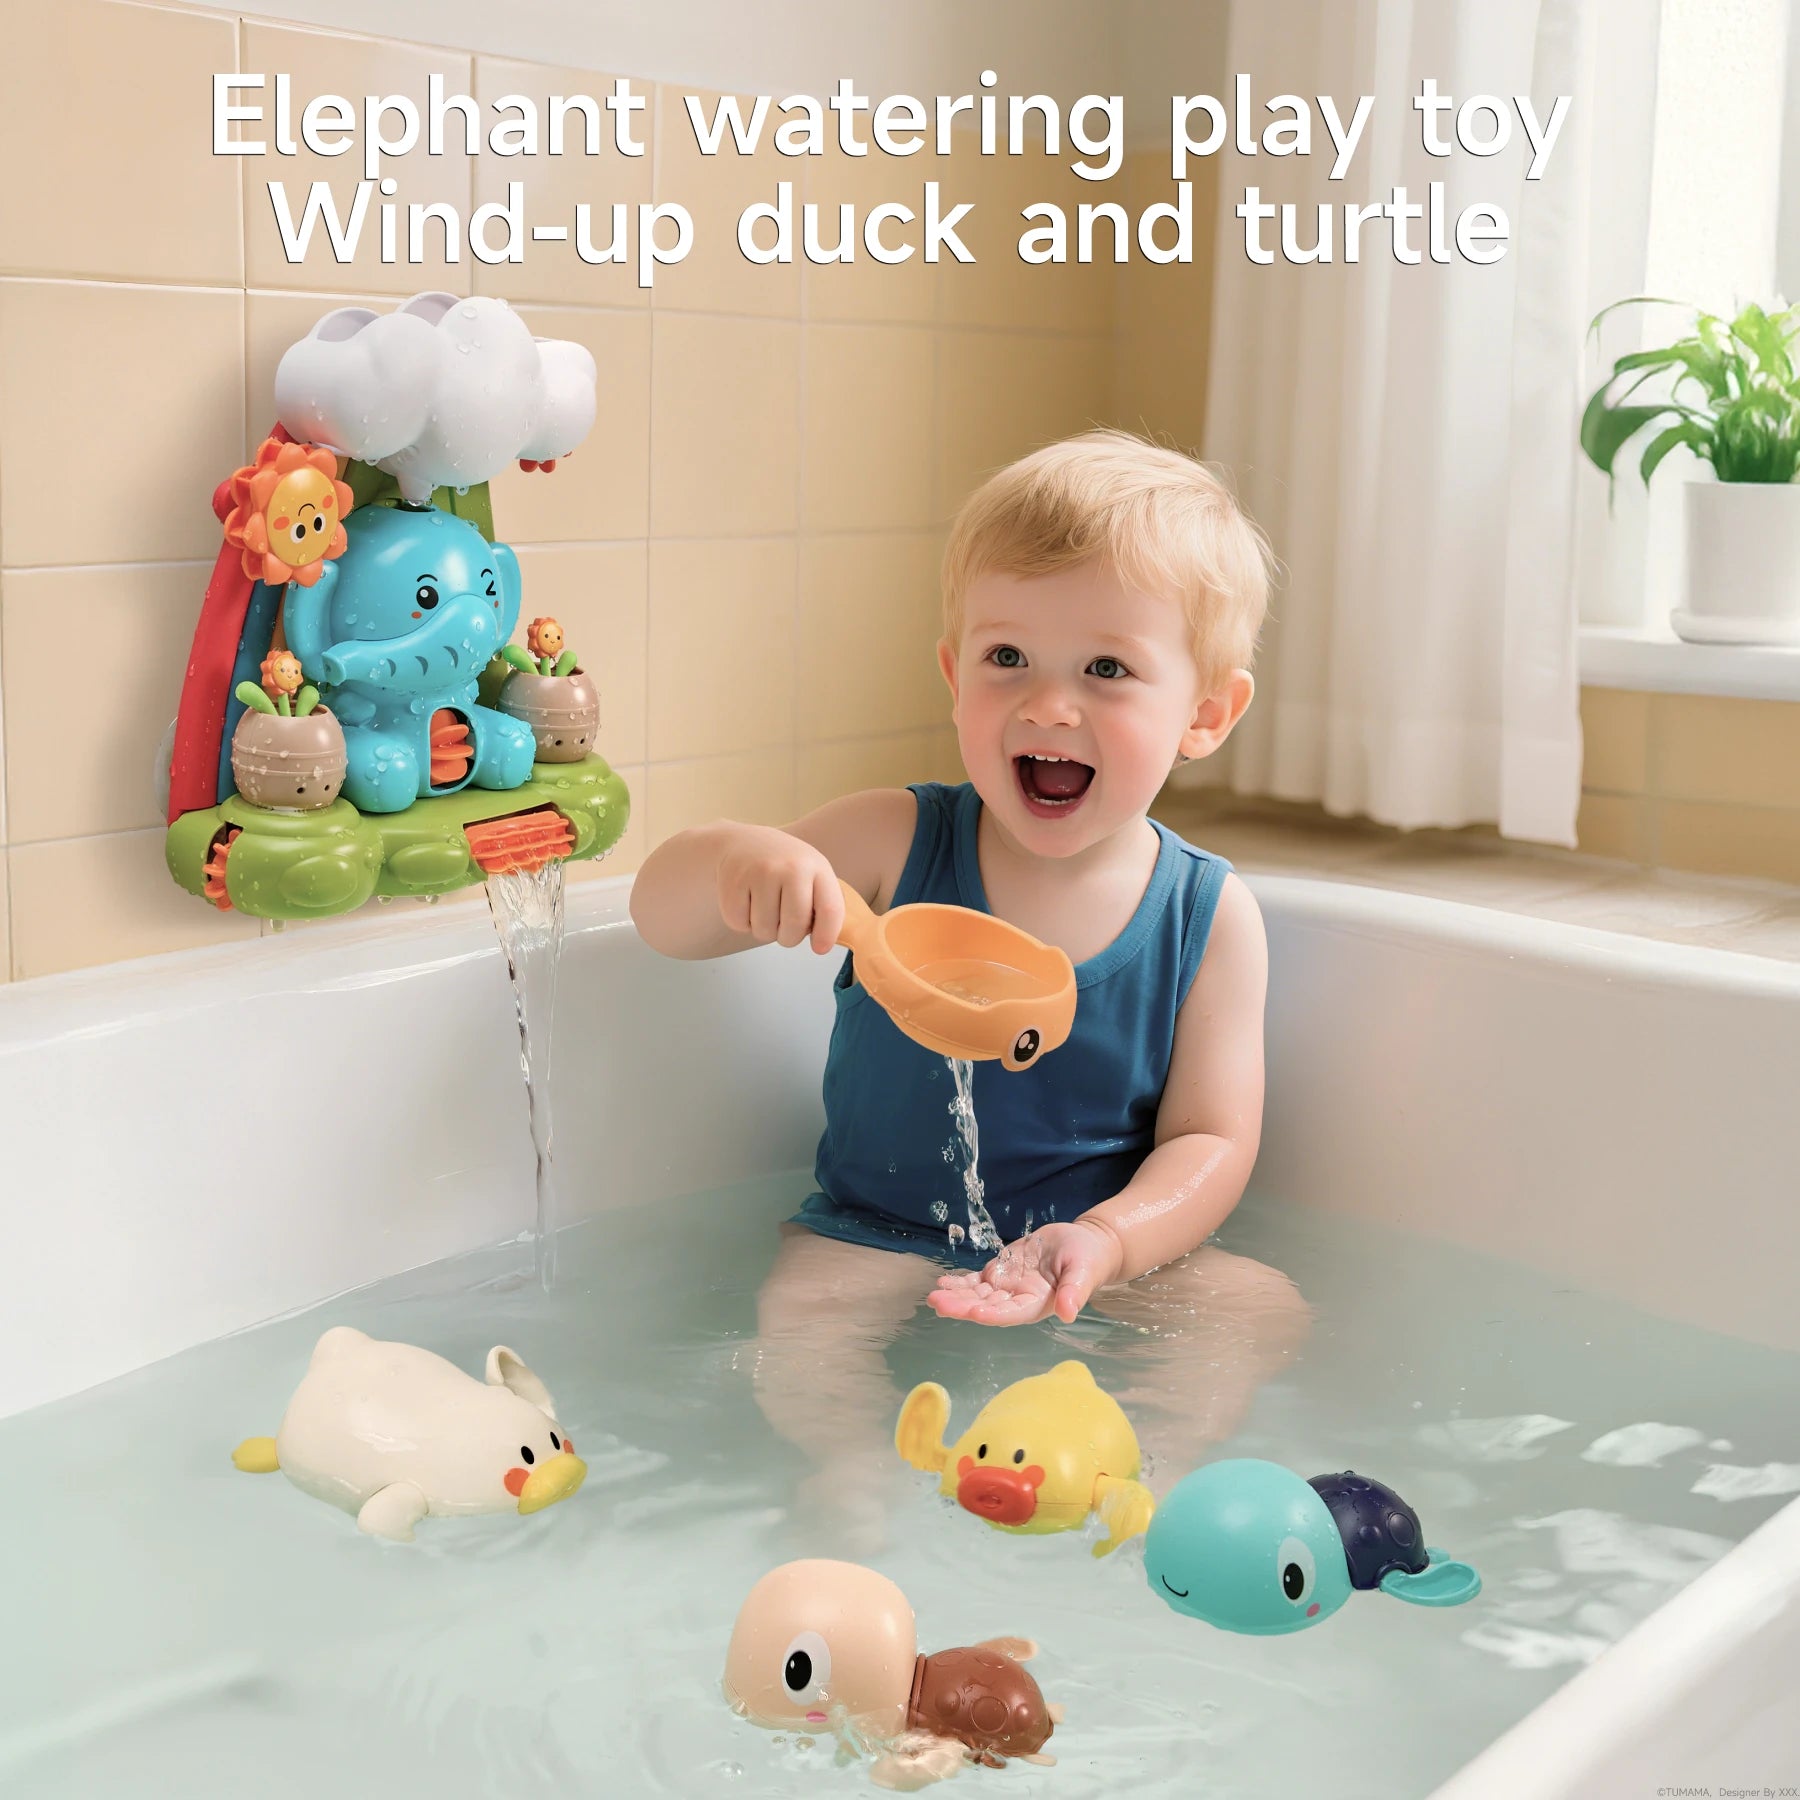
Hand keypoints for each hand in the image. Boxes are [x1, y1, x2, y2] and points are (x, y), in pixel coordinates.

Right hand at [716, 826, 844, 952]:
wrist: (743, 842)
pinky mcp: (734, 881)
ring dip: (764, 929)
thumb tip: (821, 944)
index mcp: (817, 867)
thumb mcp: (812, 875)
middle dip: (789, 937)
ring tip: (764, 907)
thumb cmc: (783, 867)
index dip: (826, 935)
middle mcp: (791, 867)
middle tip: (784, 925)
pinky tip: (747, 900)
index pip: (830, 910)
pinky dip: (742, 922)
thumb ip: (822, 905)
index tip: (819, 948)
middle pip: (794, 927)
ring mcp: (760, 872)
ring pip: (764, 931)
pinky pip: (739, 924)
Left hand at [925, 1220, 1124, 1326]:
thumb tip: (1068, 1313)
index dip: (993, 1313)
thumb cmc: (1086, 1258)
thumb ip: (1074, 1291)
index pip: (1012, 1312)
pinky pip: (977, 1282)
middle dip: (962, 1306)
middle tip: (938, 1303)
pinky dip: (960, 1283)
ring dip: (955, 1297)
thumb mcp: (1083, 1270)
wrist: (1082, 1245)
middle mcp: (1017, 1300)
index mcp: (1037, 1303)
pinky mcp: (1000, 1274)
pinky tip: (943, 1283)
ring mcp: (1006, 1288)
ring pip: (977, 1295)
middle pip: (987, 1306)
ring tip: (933, 1296)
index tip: (974, 1311)